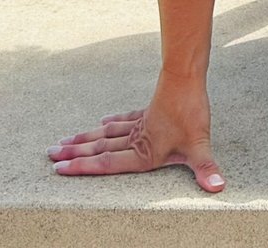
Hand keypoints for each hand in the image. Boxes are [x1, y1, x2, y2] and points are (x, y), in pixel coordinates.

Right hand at [47, 72, 223, 192]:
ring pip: (106, 135)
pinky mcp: (147, 112)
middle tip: (49, 156)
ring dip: (85, 140)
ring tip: (63, 142)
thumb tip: (218, 188)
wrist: (186, 78)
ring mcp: (140, 124)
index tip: (59, 169)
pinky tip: (102, 124)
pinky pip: (124, 120)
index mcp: (144, 152)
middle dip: (74, 155)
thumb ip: (205, 168)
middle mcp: (137, 139)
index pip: (108, 164)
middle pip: (100, 149)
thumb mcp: (200, 144)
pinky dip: (111, 124)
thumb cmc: (191, 112)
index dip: (83, 168)